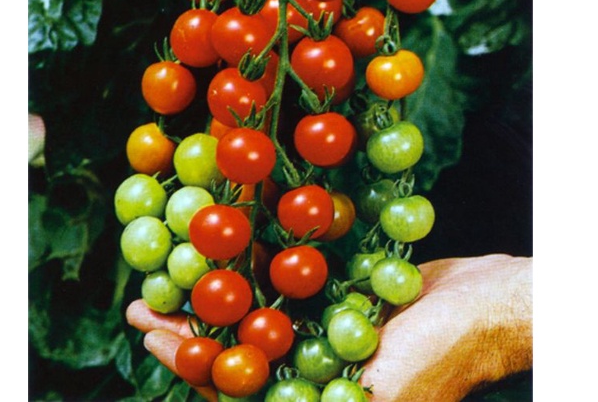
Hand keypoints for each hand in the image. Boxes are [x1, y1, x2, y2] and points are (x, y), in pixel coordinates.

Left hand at [127, 254, 531, 400]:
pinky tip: (231, 243)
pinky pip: (286, 278)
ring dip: (216, 288)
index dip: (188, 359)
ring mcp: (319, 325)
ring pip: (254, 308)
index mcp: (310, 398)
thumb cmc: (440, 357)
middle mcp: (306, 364)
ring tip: (174, 266)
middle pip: (233, 345)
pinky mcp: (333, 291)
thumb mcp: (378, 398)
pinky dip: (257, 262)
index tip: (152, 329)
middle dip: (188, 322)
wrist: (486, 304)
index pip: (232, 384)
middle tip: (143, 298)